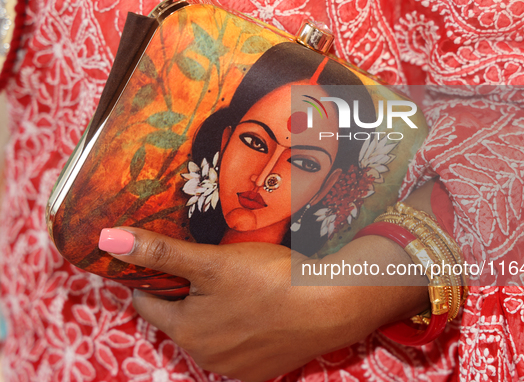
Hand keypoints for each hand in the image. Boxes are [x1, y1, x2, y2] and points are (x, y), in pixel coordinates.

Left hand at [99, 228, 427, 380]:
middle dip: (188, 295)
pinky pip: (238, 346)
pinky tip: (260, 308)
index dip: (155, 279)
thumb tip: (106, 240)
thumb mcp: (211, 261)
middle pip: (181, 318)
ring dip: (215, 312)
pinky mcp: (262, 372)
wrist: (331, 305)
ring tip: (239, 285)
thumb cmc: (269, 279)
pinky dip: (241, 328)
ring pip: (210, 332)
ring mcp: (235, 368)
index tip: (170, 261)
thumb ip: (160, 252)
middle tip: (212, 268)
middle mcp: (205, 357)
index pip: (149, 303)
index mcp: (186, 330)